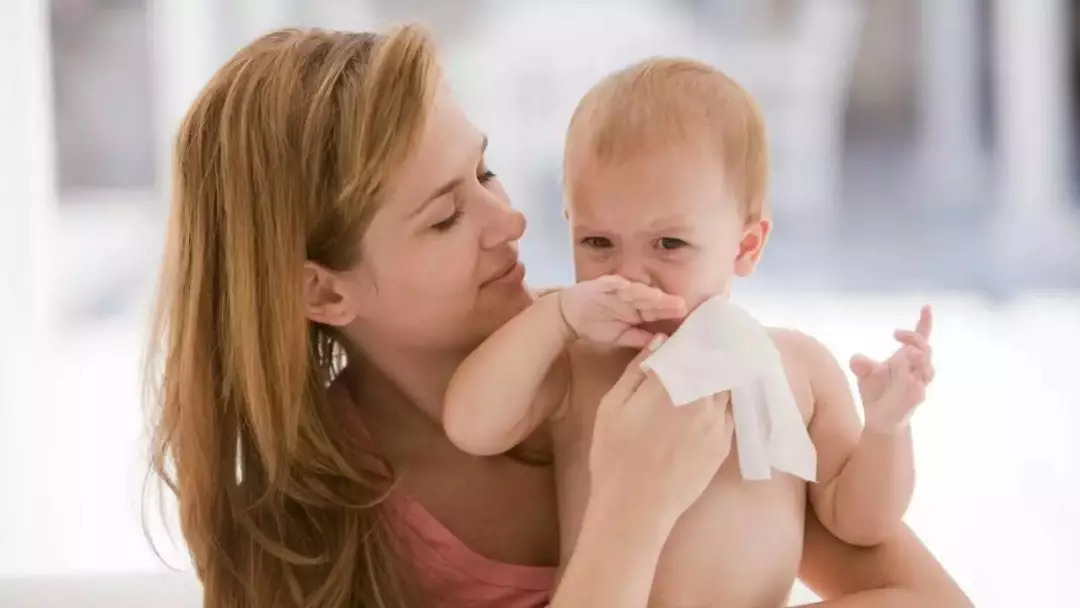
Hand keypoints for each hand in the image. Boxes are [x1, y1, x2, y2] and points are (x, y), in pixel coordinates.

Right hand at [559, 275, 685, 347]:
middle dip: (664, 302)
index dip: (669, 313)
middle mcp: (630, 298)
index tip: (684, 317)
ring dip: (645, 293)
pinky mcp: (600, 285)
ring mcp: (616, 290)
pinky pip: (610, 284)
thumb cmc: (596, 326)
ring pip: (633, 290)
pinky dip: (617, 284)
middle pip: (649, 299)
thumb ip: (639, 339)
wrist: (568, 315)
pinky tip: (626, 286)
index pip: (656, 312)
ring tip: (658, 297)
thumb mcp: (619, 337)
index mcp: (637, 311)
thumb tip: (661, 343)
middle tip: (680, 304)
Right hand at [589, 336, 733, 521]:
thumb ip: (636, 371)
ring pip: (729, 386)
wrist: (635, 507)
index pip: (693, 345)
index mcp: (670, 384)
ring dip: (724, 372)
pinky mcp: (724, 445)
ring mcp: (718, 423)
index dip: (698, 331)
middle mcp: (702, 399)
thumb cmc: (614, 455)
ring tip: (718, 362)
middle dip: (716, 348)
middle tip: (714, 335)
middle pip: (717, 362)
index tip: (700, 320)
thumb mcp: (612, 407)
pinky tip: (719, 395)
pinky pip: (731, 411)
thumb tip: (660, 341)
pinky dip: (727, 398)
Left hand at [849, 305, 934, 432]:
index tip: (926, 307)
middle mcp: (916, 370)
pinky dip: (914, 384)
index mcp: (907, 358)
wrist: (879, 418)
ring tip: (907, 351)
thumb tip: (856, 360)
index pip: (921, 338)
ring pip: (927, 370)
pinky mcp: (913, 400)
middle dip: (915, 340)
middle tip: (897, 334)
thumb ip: (862, 364)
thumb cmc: (876, 390)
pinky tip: (909, 379)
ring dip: (920, 359)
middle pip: (925, 350)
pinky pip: (918, 391)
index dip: (925, 323)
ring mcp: (917, 385)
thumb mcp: (865, 373)